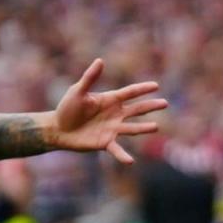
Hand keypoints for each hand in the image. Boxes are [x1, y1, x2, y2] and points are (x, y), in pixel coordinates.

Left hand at [47, 59, 168, 163]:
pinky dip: (123, 155)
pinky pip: (117, 149)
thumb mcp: (77, 91)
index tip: (156, 86)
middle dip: (151, 106)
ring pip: (132, 129)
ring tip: (155, 127)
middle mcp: (115, 114)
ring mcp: (113, 129)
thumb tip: (100, 61)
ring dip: (143, 128)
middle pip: (137, 110)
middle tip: (165, 103)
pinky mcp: (106, 143)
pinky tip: (130, 161)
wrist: (58, 129)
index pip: (130, 93)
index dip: (142, 89)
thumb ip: (90, 78)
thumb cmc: (67, 108)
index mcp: (110, 100)